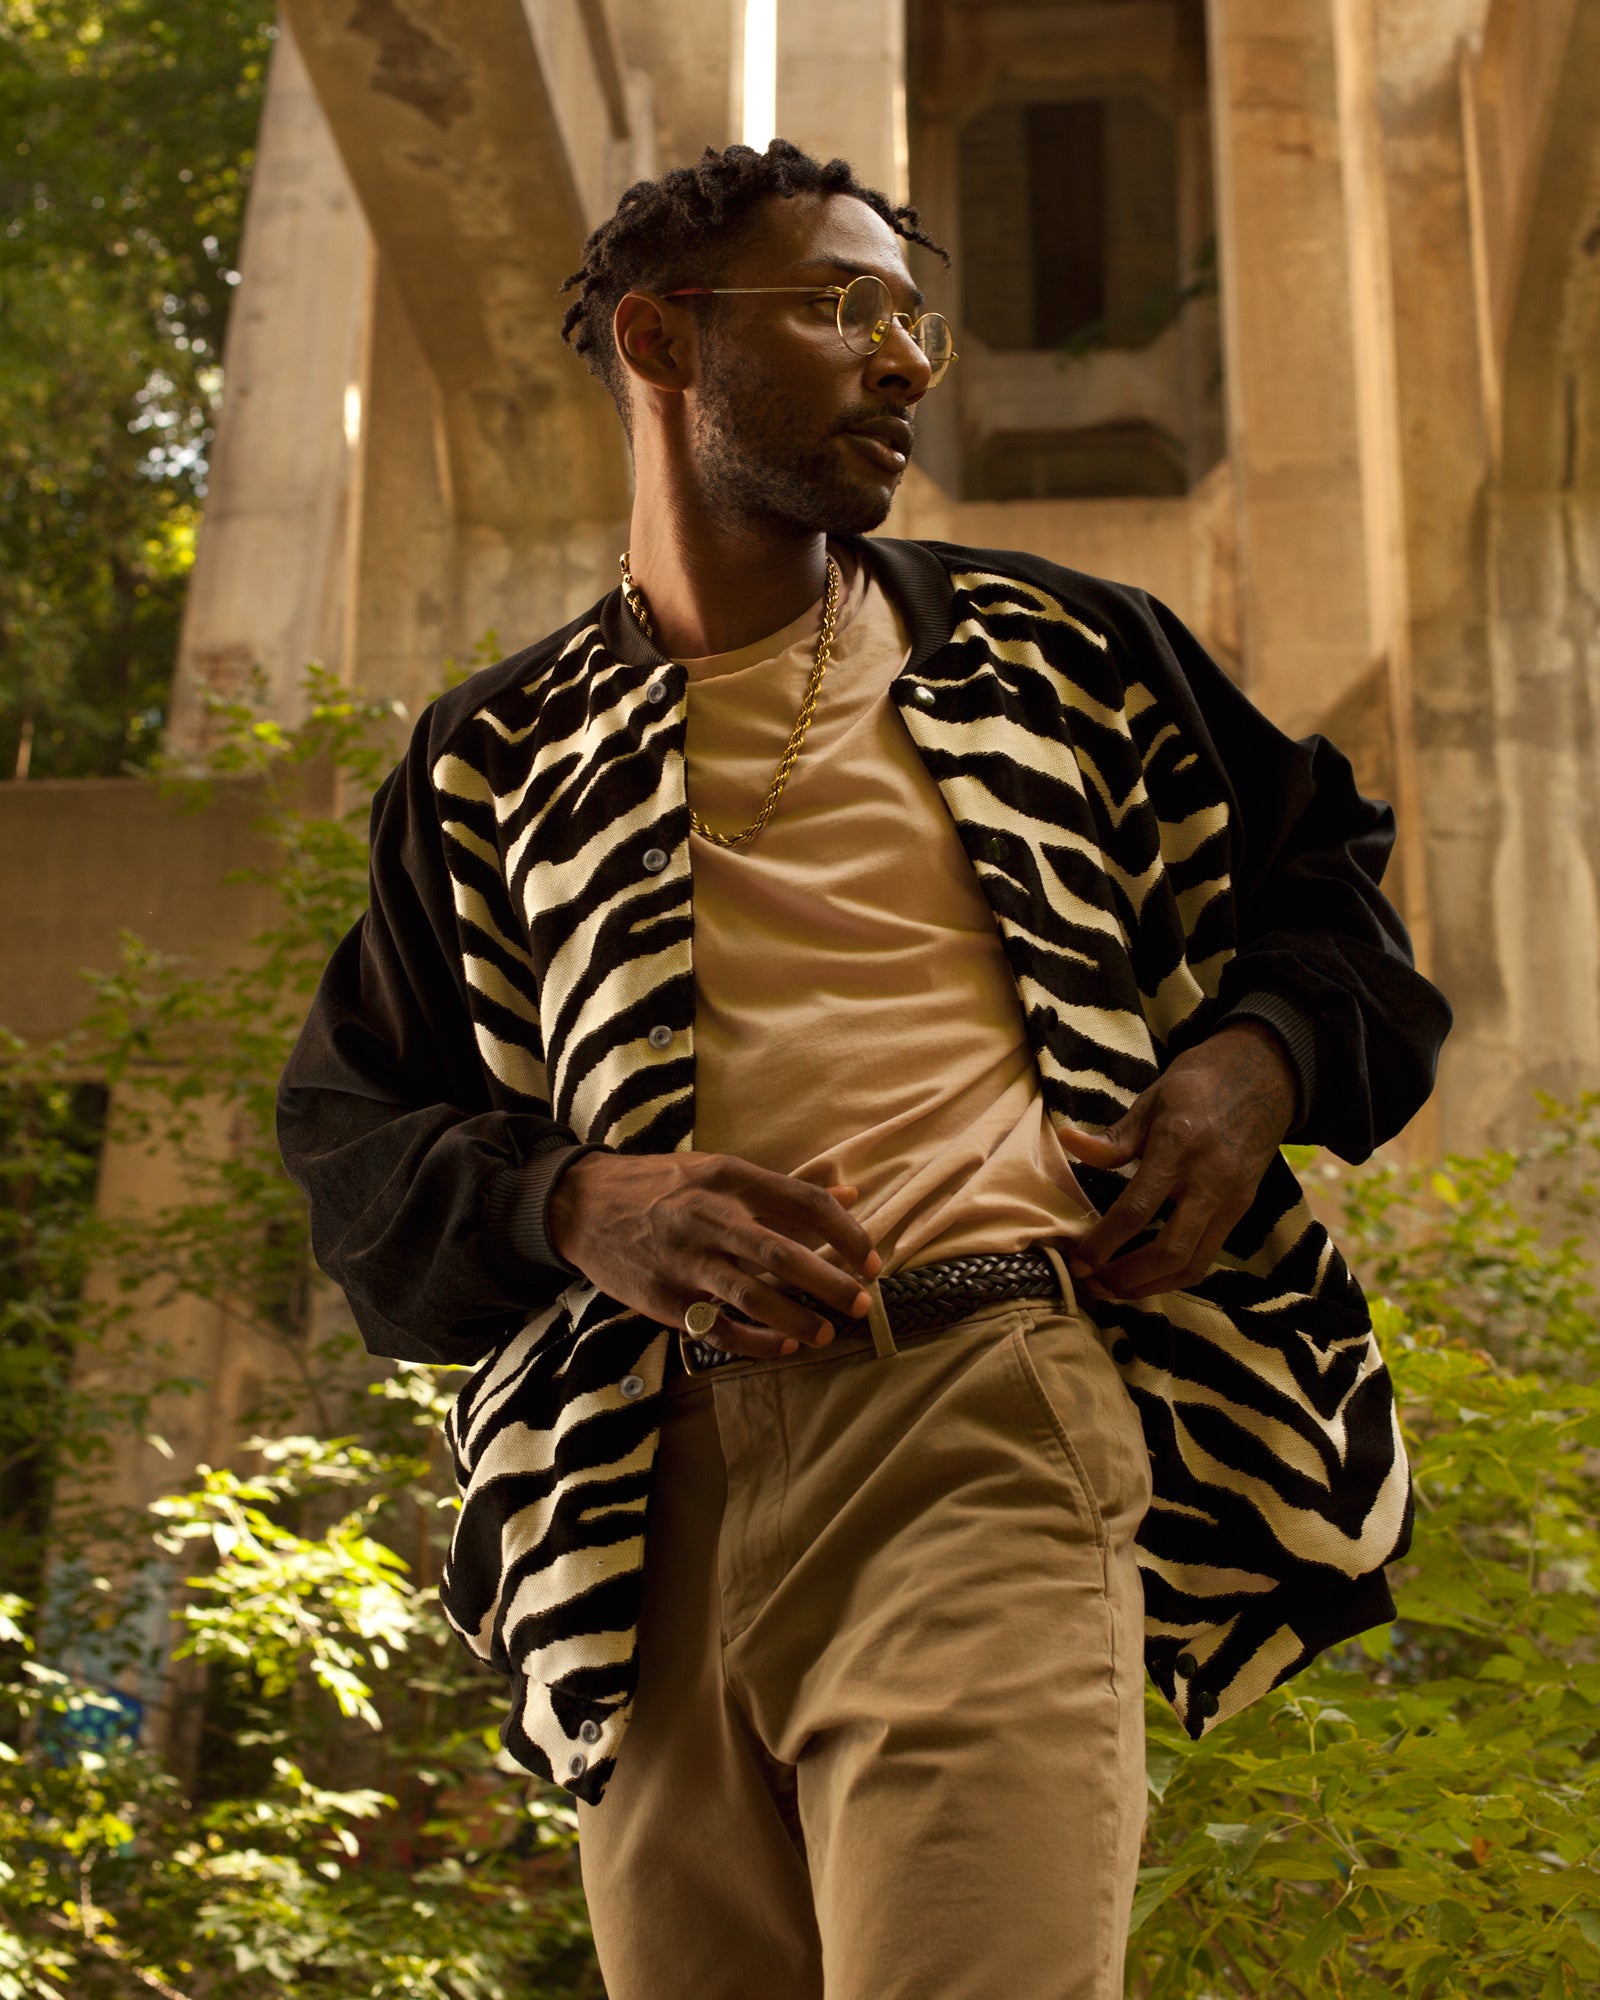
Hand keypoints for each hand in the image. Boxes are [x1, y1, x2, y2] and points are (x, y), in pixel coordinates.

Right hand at [546, 1151, 881, 1360]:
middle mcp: (709, 1217)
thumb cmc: (663, 1187)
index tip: (870, 1258)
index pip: (804, 1202)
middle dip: (829, 1282)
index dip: (846, 1232)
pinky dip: (754, 1342)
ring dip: (796, 1319)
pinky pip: (717, 1328)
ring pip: (752, 1296)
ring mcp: (685, 1260)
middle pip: (782, 1252)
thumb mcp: (721, 1172)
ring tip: (824, 1334)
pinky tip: (781, 1346)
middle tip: (861, 1303)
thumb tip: (849, 1196)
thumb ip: (785, 1190)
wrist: (583, 1206)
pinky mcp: (665, 1298)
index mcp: (730, 1179)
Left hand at [1054, 1020, 1296, 1300]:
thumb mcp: (1152, 1100)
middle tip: (1090, 1286)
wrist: (1262, 1077)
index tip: (1077, 1262)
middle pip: (1170, 1251)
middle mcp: (1209, 1181)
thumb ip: (1114, 1137)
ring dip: (1149, 1286)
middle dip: (1126, 1278)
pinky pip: (1207, 1257)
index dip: (1104, 1243)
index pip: (1138, 1210)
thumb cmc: (1198, 1085)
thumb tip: (1068, 1143)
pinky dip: (1173, 1275)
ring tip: (1112, 1290)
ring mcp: (1231, 1200)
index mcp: (1180, 1147)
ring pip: (1193, 1265)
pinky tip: (1145, 1277)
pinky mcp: (1241, 1210)